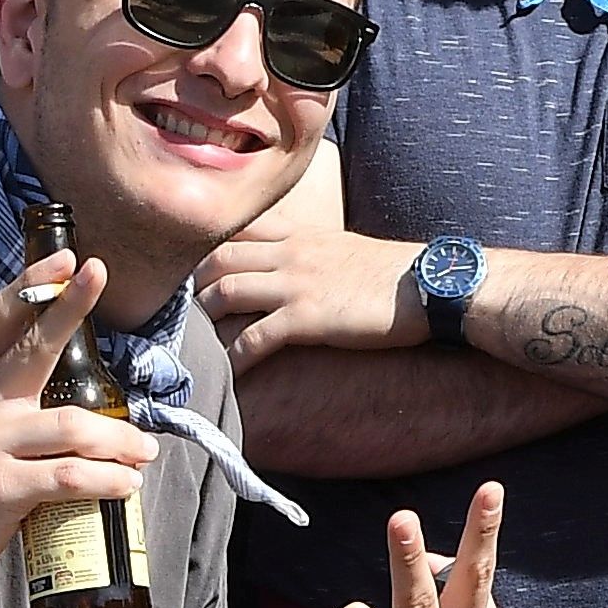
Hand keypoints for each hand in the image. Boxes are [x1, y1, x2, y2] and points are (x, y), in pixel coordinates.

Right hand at [0, 241, 161, 581]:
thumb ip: (13, 410)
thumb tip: (82, 408)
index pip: (1, 322)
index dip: (32, 286)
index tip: (68, 258)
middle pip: (32, 347)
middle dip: (68, 306)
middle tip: (100, 272)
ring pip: (73, 426)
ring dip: (121, 440)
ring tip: (145, 453)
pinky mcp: (0, 488)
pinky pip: (69, 476)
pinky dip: (108, 481)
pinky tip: (128, 486)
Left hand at [199, 204, 426, 366]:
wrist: (431, 286)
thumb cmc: (395, 275)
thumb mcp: (344, 250)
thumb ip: (311, 253)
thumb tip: (294, 272)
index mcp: (298, 234)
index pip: (235, 232)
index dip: (204, 254)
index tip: (187, 280)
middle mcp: (289, 253)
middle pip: (216, 258)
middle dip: (190, 288)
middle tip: (177, 319)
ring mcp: (296, 283)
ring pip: (224, 292)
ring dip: (202, 321)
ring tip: (190, 347)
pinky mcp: (308, 317)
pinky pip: (254, 337)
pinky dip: (232, 357)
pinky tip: (225, 375)